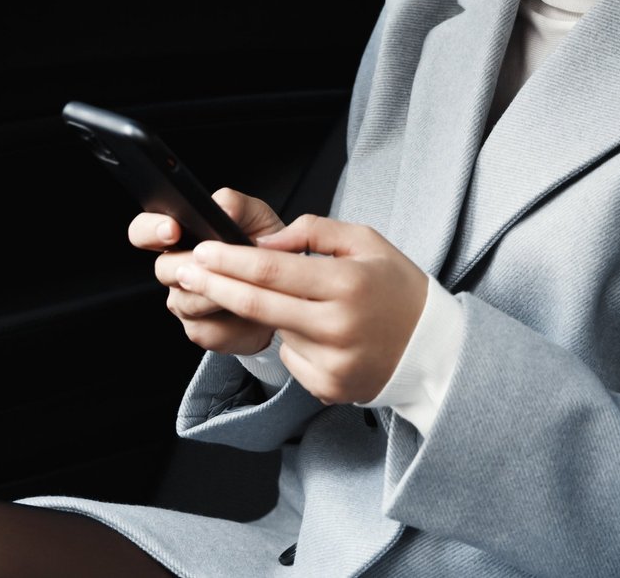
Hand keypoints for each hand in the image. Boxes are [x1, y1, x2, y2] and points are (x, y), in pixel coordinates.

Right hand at [127, 189, 285, 355]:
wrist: (285, 289)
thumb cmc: (264, 246)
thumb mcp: (255, 215)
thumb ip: (233, 203)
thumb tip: (221, 209)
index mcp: (178, 237)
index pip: (143, 231)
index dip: (151, 230)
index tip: (173, 229)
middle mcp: (174, 270)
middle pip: (162, 269)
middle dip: (189, 265)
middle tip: (214, 262)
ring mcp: (184, 303)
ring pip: (187, 301)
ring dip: (217, 292)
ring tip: (246, 284)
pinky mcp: (200, 331)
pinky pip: (208, 328)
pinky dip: (233, 320)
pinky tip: (252, 312)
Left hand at [176, 215, 429, 404]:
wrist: (435, 350)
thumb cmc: (398, 288)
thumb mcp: (366, 241)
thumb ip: (312, 233)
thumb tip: (263, 244)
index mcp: (347, 284)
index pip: (272, 271)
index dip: (230, 261)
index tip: (202, 250)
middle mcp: (337, 327)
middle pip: (257, 305)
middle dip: (214, 285)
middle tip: (184, 271)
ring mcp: (331, 362)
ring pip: (273, 331)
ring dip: (262, 313)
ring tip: (288, 301)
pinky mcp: (328, 387)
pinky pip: (291, 358)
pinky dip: (292, 341)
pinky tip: (319, 333)